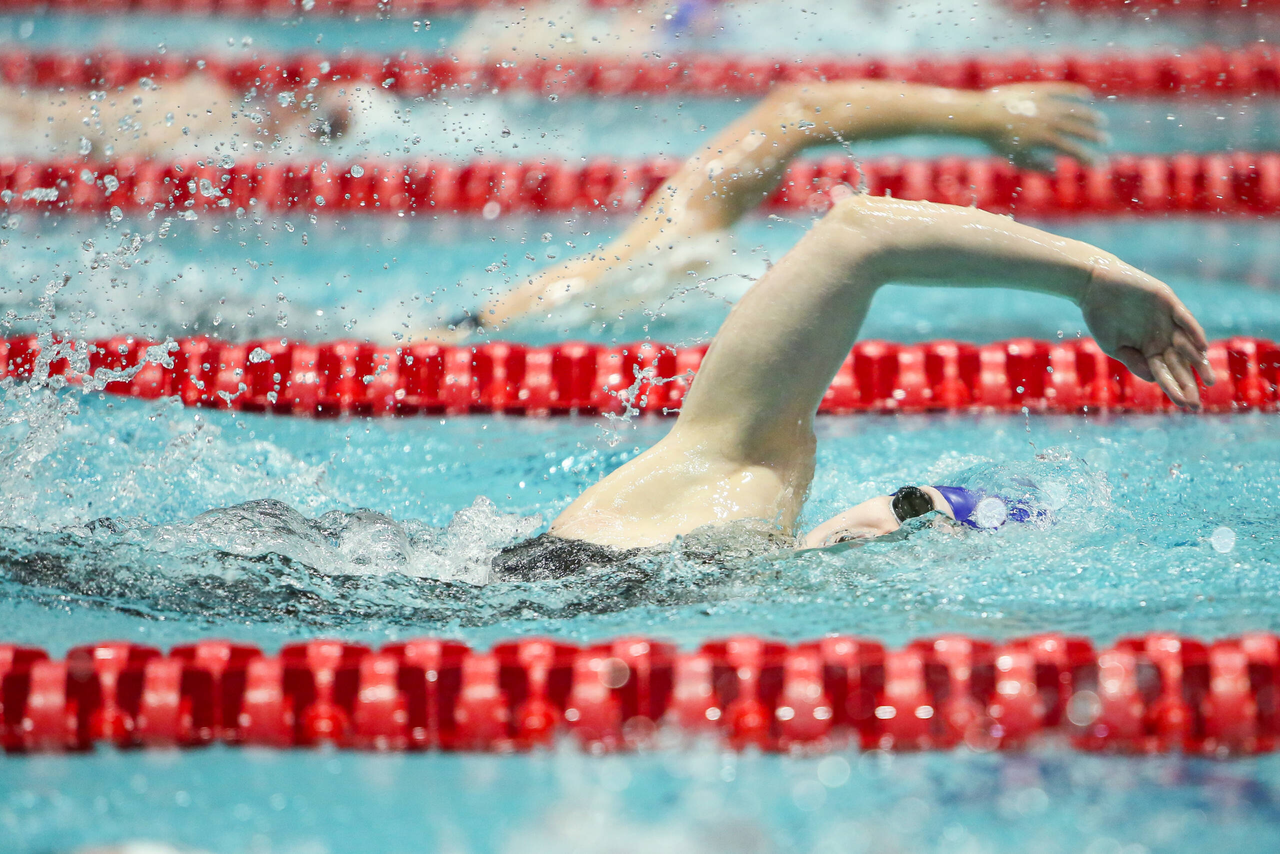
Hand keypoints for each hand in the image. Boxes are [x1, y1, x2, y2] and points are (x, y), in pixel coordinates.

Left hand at [979, 83, 1107, 170]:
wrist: (983, 115)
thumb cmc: (999, 141)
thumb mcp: (1017, 159)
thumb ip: (1037, 166)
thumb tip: (1056, 168)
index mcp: (1044, 140)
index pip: (1073, 150)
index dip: (1088, 157)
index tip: (1099, 163)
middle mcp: (1049, 121)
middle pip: (1078, 129)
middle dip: (1094, 136)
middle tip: (1106, 141)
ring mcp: (1046, 104)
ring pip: (1074, 110)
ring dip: (1090, 116)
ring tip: (1101, 121)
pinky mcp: (1040, 90)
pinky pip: (1063, 90)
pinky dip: (1076, 93)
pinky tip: (1086, 96)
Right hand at [1079, 257, 1214, 407]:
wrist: (1094, 285)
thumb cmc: (1100, 317)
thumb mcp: (1114, 346)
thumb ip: (1134, 362)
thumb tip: (1155, 380)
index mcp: (1149, 349)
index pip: (1166, 373)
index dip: (1176, 389)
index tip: (1185, 406)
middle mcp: (1162, 337)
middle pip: (1180, 364)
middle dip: (1190, 382)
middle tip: (1198, 403)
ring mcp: (1167, 320)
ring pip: (1187, 344)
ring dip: (1198, 362)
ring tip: (1208, 380)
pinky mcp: (1168, 302)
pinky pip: (1185, 319)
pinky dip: (1193, 332)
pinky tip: (1201, 348)